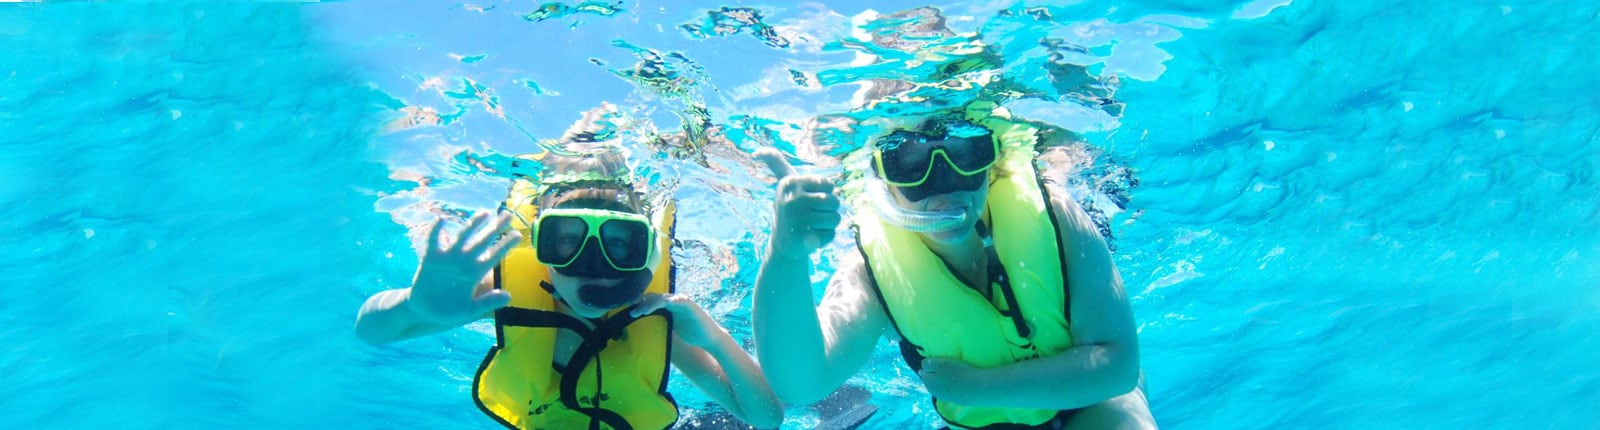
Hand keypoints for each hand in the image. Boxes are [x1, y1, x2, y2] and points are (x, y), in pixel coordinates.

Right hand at [407, 211, 521, 325]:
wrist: (424, 312)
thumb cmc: (448, 311)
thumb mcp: (469, 310)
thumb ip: (488, 302)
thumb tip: (509, 296)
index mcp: (475, 273)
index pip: (494, 256)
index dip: (505, 246)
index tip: (517, 235)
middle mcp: (464, 262)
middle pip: (482, 242)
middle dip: (495, 228)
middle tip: (508, 214)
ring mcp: (448, 258)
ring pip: (463, 237)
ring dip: (473, 224)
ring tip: (485, 212)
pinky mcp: (431, 259)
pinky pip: (433, 242)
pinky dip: (436, 232)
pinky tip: (441, 221)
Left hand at [631, 293, 721, 347]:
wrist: (709, 338)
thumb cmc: (691, 334)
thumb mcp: (671, 328)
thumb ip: (660, 324)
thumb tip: (641, 330)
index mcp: (668, 306)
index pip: (650, 301)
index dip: (639, 304)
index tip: (626, 310)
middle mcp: (674, 301)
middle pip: (654, 298)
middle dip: (640, 303)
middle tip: (629, 311)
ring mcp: (682, 302)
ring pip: (663, 298)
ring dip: (650, 304)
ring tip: (640, 311)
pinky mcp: (690, 306)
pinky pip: (678, 301)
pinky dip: (669, 302)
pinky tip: (662, 304)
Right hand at [755, 147, 840, 259]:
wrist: (783, 243)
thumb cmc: (790, 208)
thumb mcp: (784, 185)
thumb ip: (776, 164)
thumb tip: (757, 151)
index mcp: (791, 183)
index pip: (829, 185)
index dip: (826, 193)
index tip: (811, 198)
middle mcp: (793, 199)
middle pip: (834, 201)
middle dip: (829, 210)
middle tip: (813, 214)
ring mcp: (798, 219)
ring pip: (835, 218)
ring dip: (828, 224)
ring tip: (812, 225)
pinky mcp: (803, 238)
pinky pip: (831, 234)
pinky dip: (825, 238)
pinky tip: (811, 237)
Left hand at [918, 357, 978, 403]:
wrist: (975, 388)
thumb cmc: (957, 372)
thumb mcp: (940, 363)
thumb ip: (928, 363)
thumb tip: (922, 365)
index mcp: (928, 381)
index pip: (923, 372)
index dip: (926, 366)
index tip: (929, 362)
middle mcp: (934, 391)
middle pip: (929, 382)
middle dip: (930, 375)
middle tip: (934, 369)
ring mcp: (944, 396)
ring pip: (937, 387)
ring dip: (939, 382)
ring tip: (942, 375)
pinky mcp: (954, 399)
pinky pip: (947, 391)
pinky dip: (947, 387)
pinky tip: (952, 383)